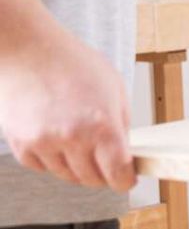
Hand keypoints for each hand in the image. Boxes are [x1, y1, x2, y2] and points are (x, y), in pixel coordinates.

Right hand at [0, 33, 135, 191]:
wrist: (26, 48)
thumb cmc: (72, 63)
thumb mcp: (115, 89)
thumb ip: (121, 125)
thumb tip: (125, 154)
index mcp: (103, 127)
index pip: (119, 176)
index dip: (124, 179)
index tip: (125, 177)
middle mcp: (74, 139)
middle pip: (93, 180)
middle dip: (102, 172)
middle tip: (102, 156)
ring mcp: (45, 143)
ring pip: (68, 176)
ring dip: (76, 165)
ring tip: (76, 138)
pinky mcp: (22, 145)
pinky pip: (43, 167)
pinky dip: (51, 159)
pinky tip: (55, 136)